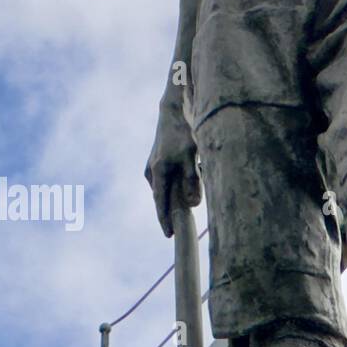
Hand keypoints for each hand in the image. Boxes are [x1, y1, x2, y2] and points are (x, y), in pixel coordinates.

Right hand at [145, 107, 201, 237]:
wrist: (173, 111)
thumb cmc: (184, 132)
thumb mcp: (192, 156)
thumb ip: (193, 180)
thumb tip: (194, 204)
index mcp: (158, 172)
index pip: (161, 203)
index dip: (165, 220)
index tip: (169, 235)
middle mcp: (152, 171)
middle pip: (163, 198)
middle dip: (171, 212)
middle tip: (181, 227)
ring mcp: (153, 166)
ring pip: (166, 188)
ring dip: (175, 196)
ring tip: (187, 200)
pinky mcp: (158, 161)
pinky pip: (167, 180)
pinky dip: (176, 185)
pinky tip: (188, 181)